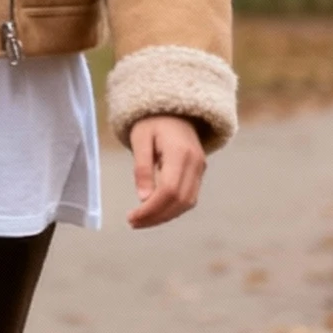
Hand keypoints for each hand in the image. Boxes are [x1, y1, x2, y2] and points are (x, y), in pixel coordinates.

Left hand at [127, 115, 206, 229]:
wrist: (175, 109)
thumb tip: (144, 199)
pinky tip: (156, 211)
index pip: (169, 190)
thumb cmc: (152, 121)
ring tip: (142, 220)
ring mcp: (200, 168)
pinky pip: (189, 197)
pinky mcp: (200, 172)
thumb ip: (142, 168)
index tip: (132, 217)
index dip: (151, 209)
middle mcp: (195, 162)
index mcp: (180, 152)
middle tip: (134, 223)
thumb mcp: (140, 139)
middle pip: (180, 200)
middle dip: (157, 216)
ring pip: (187, 202)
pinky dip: (173, 209)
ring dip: (165, 216)